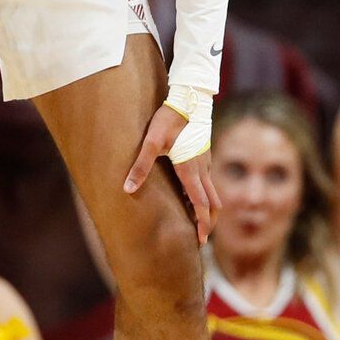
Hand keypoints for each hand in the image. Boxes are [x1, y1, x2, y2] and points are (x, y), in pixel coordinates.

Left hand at [123, 104, 220, 243]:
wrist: (188, 98)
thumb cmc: (168, 120)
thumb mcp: (150, 142)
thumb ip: (140, 166)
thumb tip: (127, 188)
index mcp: (190, 170)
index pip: (201, 205)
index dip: (203, 225)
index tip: (201, 241)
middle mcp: (202, 169)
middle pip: (213, 203)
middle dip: (209, 221)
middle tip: (201, 237)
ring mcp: (206, 162)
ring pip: (213, 192)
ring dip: (207, 208)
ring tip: (196, 220)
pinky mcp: (204, 154)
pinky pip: (208, 180)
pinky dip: (204, 194)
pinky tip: (191, 194)